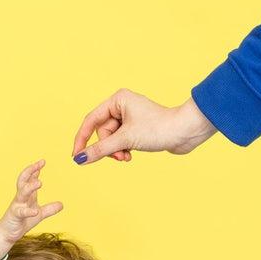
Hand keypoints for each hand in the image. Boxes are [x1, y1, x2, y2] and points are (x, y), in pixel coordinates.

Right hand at [0, 160, 62, 259]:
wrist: (7, 233)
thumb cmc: (21, 221)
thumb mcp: (38, 215)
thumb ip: (49, 209)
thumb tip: (61, 204)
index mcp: (27, 196)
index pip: (30, 179)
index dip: (35, 170)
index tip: (42, 162)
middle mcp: (21, 198)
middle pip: (23, 180)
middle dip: (30, 171)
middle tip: (39, 164)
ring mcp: (17, 206)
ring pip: (22, 193)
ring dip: (30, 187)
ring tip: (39, 183)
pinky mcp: (15, 216)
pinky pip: (22, 212)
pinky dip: (29, 211)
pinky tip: (36, 211)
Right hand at [72, 90, 216, 164]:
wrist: (185, 132)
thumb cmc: (158, 128)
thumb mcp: (125, 140)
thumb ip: (100, 150)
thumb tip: (79, 160)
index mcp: (117, 100)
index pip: (90, 121)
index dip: (81, 139)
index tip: (75, 156)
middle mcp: (121, 106)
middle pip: (101, 133)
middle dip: (108, 147)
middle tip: (120, 155)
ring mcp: (128, 118)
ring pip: (110, 140)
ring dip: (116, 151)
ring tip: (127, 156)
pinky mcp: (135, 129)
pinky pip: (119, 143)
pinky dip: (122, 151)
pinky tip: (131, 155)